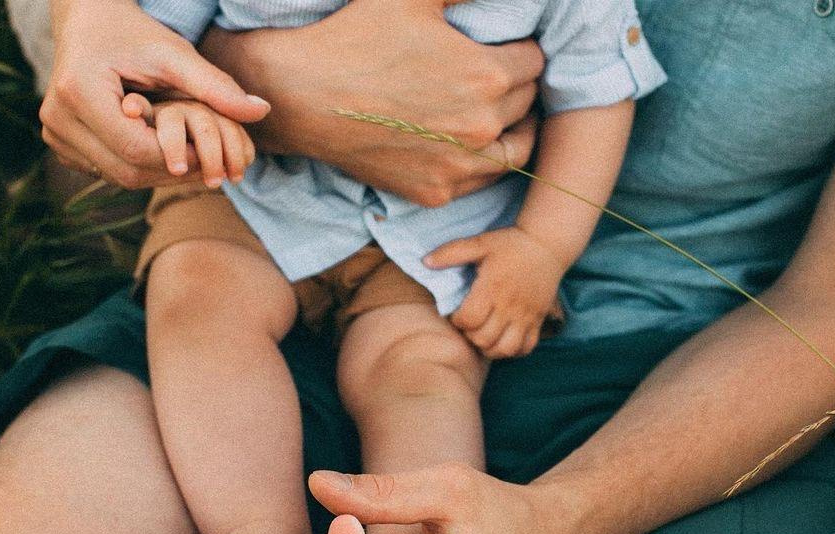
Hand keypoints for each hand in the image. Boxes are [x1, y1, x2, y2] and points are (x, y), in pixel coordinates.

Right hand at [39, 0, 269, 187]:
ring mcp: (55, 136)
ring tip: (188, 158)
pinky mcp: (60, 145)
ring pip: (117, 178)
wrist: (89, 22)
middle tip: (206, 164)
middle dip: (171, 172)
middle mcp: (58, 118)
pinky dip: (139, 168)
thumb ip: (216, 85)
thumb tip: (261, 111)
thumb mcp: (175, 54)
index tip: (209, 154)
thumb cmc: (135, 34)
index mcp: (79, 92)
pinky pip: (107, 171)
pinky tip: (163, 153)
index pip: (137, 149)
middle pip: (125, 171)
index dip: (178, 157)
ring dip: (157, 174)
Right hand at [200, 0, 543, 205]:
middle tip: (499, 77)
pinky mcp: (434, 192)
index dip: (521, 50)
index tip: (508, 48)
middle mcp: (481, 126)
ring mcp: (458, 166)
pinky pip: (478, 181)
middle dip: (516, 87)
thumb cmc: (354, 39)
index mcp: (487, 74)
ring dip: (512, 130)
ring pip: (515, 151)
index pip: (534, 62)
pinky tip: (467, 144)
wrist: (300, 97)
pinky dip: (480, 163)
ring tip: (499, 115)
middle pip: (526, 105)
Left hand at [426, 227, 566, 358]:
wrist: (547, 244)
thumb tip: (425, 262)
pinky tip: (503, 339)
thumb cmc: (510, 243)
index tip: (458, 313)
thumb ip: (451, 253)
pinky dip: (512, 350)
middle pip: (483, 339)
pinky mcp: (538, 320)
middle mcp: (509, 306)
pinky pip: (526, 348)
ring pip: (505, 349)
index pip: (469, 320)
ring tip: (484, 335)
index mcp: (492, 288)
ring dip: (490, 347)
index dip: (457, 321)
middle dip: (470, 336)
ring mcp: (525, 316)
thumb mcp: (479, 242)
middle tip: (469, 324)